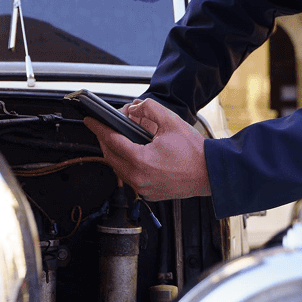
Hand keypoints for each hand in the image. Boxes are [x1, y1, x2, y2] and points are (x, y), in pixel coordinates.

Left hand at [84, 98, 210, 200]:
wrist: (211, 173)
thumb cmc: (195, 153)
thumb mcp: (171, 123)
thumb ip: (150, 109)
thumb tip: (135, 107)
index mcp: (141, 161)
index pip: (111, 141)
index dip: (98, 128)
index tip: (90, 121)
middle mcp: (139, 178)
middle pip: (110, 156)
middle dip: (104, 140)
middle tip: (103, 128)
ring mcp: (143, 189)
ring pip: (118, 169)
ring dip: (114, 153)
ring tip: (116, 139)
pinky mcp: (149, 194)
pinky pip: (129, 178)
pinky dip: (125, 165)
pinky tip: (130, 154)